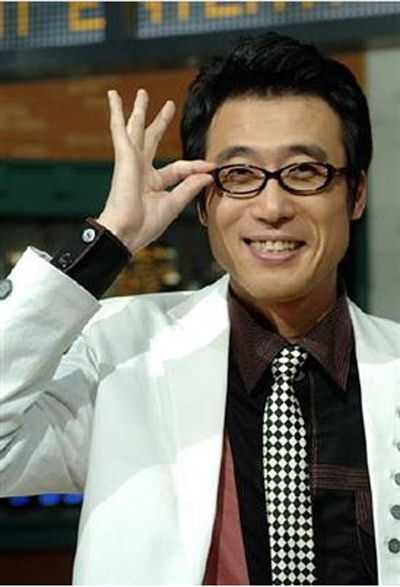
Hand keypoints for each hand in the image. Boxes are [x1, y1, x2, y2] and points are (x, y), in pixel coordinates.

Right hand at [97, 89, 213, 253]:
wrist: (126, 231)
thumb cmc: (144, 225)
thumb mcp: (174, 204)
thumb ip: (189, 187)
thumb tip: (207, 174)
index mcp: (153, 183)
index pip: (178, 168)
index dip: (195, 166)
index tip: (210, 166)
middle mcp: (141, 170)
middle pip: (152, 140)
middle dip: (160, 123)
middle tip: (168, 106)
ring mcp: (131, 161)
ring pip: (136, 129)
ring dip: (139, 111)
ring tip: (142, 93)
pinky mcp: (124, 156)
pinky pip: (119, 129)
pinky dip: (116, 112)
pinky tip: (113, 96)